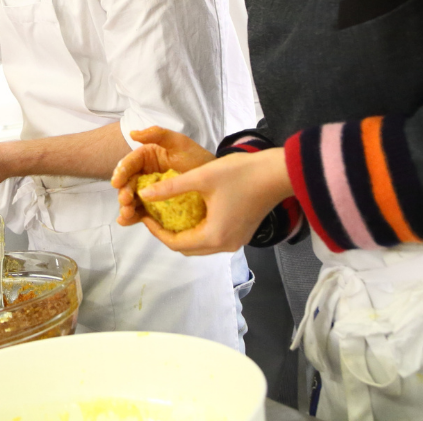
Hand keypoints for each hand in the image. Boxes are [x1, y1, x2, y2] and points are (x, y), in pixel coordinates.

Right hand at [111, 127, 217, 226]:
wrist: (217, 180)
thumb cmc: (197, 159)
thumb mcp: (179, 143)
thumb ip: (158, 134)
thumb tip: (133, 133)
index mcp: (147, 158)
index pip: (130, 164)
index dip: (121, 172)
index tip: (117, 182)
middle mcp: (146, 174)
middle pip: (129, 184)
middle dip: (124, 192)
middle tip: (126, 200)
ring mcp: (151, 191)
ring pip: (133, 199)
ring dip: (126, 207)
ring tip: (127, 214)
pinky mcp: (157, 206)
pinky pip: (143, 211)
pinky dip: (134, 216)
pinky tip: (127, 222)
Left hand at [133, 147, 293, 255]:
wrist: (278, 173)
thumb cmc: (241, 174)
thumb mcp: (201, 178)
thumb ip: (171, 189)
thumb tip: (145, 195)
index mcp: (214, 236)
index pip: (175, 244)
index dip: (156, 232)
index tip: (145, 216)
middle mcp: (225, 245)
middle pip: (187, 249)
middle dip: (168, 234)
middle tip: (155, 216)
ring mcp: (235, 242)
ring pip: (200, 246)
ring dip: (183, 233)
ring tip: (169, 214)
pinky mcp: (242, 234)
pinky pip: (213, 239)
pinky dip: (198, 231)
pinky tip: (190, 213)